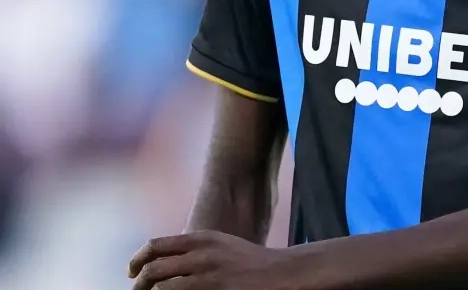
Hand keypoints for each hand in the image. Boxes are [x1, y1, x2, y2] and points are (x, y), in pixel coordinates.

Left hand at [128, 230, 299, 289]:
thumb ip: (196, 249)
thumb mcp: (221, 245)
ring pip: (161, 287)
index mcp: (201, 238)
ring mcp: (206, 274)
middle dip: (139, 284)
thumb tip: (166, 261)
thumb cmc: (250, 262)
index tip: (131, 273)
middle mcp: (200, 254)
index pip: (155, 246)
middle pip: (153, 269)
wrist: (280, 272)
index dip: (137, 260)